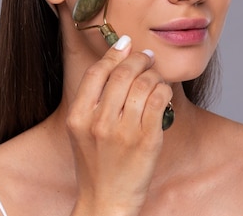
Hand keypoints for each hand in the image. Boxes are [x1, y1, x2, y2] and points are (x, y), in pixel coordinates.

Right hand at [66, 35, 172, 215]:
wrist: (106, 200)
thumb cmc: (95, 163)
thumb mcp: (81, 130)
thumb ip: (92, 98)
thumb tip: (116, 57)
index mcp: (78, 117)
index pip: (96, 72)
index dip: (113, 53)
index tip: (126, 43)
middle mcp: (99, 122)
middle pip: (122, 74)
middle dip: (138, 59)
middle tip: (147, 58)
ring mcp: (124, 132)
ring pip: (144, 84)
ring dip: (154, 75)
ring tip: (155, 77)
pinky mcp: (147, 140)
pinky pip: (159, 101)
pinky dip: (164, 91)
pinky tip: (162, 93)